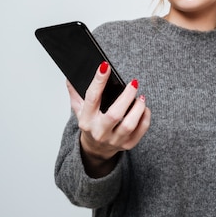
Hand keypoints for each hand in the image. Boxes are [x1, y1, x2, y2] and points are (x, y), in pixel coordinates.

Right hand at [67, 61, 150, 177]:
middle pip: (114, 115)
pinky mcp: (127, 144)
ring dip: (138, 108)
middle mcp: (99, 131)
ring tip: (140, 96)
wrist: (96, 149)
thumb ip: (75, 93)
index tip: (105, 66)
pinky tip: (144, 108)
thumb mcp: (79, 109)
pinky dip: (145, 118)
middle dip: (126, 96)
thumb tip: (70, 77)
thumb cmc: (90, 125)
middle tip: (133, 83)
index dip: (99, 81)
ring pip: (129, 125)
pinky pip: (140, 131)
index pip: (92, 98)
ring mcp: (114, 140)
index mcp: (86, 120)